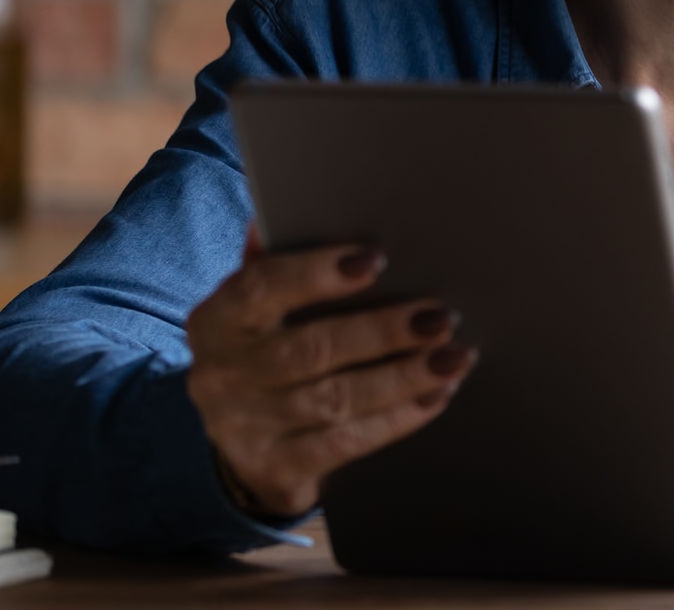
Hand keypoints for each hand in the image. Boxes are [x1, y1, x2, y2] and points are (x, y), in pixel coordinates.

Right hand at [186, 228, 475, 517]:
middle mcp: (222, 375)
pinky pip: (346, 443)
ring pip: (336, 400)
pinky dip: (397, 419)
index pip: (261, 287)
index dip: (317, 273)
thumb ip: (273, 260)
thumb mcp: (254, 309)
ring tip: (454, 356)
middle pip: (310, 350)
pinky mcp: (277, 470)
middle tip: (441, 315)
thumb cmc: (262, 352)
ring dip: (404, 377)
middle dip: (383, 332)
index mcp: (218, 320)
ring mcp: (247, 429)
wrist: (234, 448)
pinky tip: (435, 396)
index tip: (375, 260)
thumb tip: (284, 204)